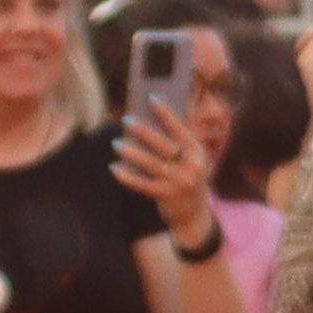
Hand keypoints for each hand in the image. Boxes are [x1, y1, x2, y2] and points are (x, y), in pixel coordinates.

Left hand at [106, 99, 213, 224]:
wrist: (195, 214)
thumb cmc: (187, 179)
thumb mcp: (190, 161)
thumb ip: (175, 145)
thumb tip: (145, 125)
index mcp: (198, 152)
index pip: (180, 128)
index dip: (165, 112)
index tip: (151, 98)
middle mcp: (192, 166)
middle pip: (163, 144)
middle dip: (143, 130)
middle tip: (127, 120)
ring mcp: (179, 182)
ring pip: (150, 163)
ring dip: (131, 152)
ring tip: (116, 143)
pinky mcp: (166, 196)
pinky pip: (142, 184)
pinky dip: (127, 176)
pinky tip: (114, 168)